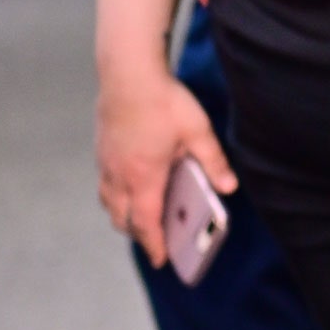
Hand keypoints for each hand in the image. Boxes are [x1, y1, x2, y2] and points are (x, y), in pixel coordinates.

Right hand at [96, 68, 235, 266]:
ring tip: (141, 218)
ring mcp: (106, 161)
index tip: (161, 260)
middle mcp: (119, 173)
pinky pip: (104, 183)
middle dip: (138, 234)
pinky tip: (130, 186)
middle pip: (122, 218)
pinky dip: (115, 195)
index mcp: (143, 176)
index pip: (146, 222)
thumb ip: (213, 161)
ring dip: (123, 215)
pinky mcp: (101, 148)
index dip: (154, 244)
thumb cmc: (162, 100)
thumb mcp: (197, 131)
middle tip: (155, 241)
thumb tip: (228, 186)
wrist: (127, 69)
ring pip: (108, 201)